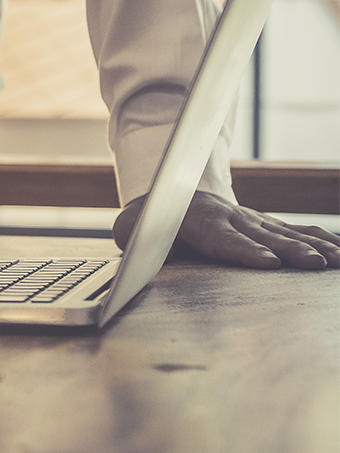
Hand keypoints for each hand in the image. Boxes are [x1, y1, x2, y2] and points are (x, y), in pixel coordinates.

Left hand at [114, 190, 339, 268]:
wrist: (173, 188)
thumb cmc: (150, 219)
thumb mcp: (132, 229)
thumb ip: (136, 241)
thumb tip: (144, 257)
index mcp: (199, 221)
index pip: (224, 239)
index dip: (245, 251)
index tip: (268, 263)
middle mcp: (232, 217)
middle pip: (264, 236)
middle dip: (290, 250)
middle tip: (314, 263)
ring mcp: (253, 219)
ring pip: (288, 232)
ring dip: (315, 246)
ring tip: (335, 261)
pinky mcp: (267, 224)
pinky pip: (299, 230)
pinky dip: (323, 239)